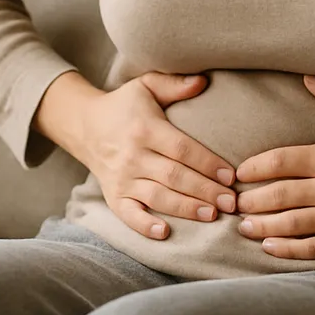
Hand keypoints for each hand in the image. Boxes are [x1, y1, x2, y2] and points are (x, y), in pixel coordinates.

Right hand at [75, 72, 239, 241]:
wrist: (83, 125)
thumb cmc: (124, 106)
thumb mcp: (146, 86)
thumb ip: (174, 84)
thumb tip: (203, 81)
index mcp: (145, 129)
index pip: (182, 149)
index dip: (208, 163)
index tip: (231, 176)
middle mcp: (132, 155)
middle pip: (175, 176)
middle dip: (205, 190)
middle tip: (231, 202)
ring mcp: (121, 178)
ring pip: (158, 196)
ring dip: (186, 208)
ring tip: (212, 215)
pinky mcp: (113, 195)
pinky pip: (128, 214)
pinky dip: (144, 226)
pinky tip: (165, 233)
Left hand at [233, 75, 314, 259]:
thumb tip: (308, 77)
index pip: (281, 162)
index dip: (255, 168)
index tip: (239, 172)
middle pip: (279, 196)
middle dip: (251, 199)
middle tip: (231, 201)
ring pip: (292, 225)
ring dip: (262, 226)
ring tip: (242, 225)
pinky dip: (289, 250)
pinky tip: (271, 246)